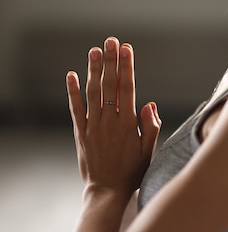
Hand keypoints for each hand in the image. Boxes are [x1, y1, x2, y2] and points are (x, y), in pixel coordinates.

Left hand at [66, 37, 160, 196]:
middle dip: (110, 61)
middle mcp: (110, 121)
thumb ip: (151, 126)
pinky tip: (72, 75)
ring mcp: (94, 126)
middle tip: (111, 41)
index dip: (126, 67)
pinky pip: (75, 108)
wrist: (107, 191)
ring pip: (93, 92)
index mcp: (129, 124)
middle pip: (110, 85)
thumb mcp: (149, 151)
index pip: (127, 88)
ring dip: (93, 70)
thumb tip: (149, 104)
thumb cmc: (132, 172)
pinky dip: (73, 91)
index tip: (127, 49)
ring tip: (94, 50)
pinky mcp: (81, 132)